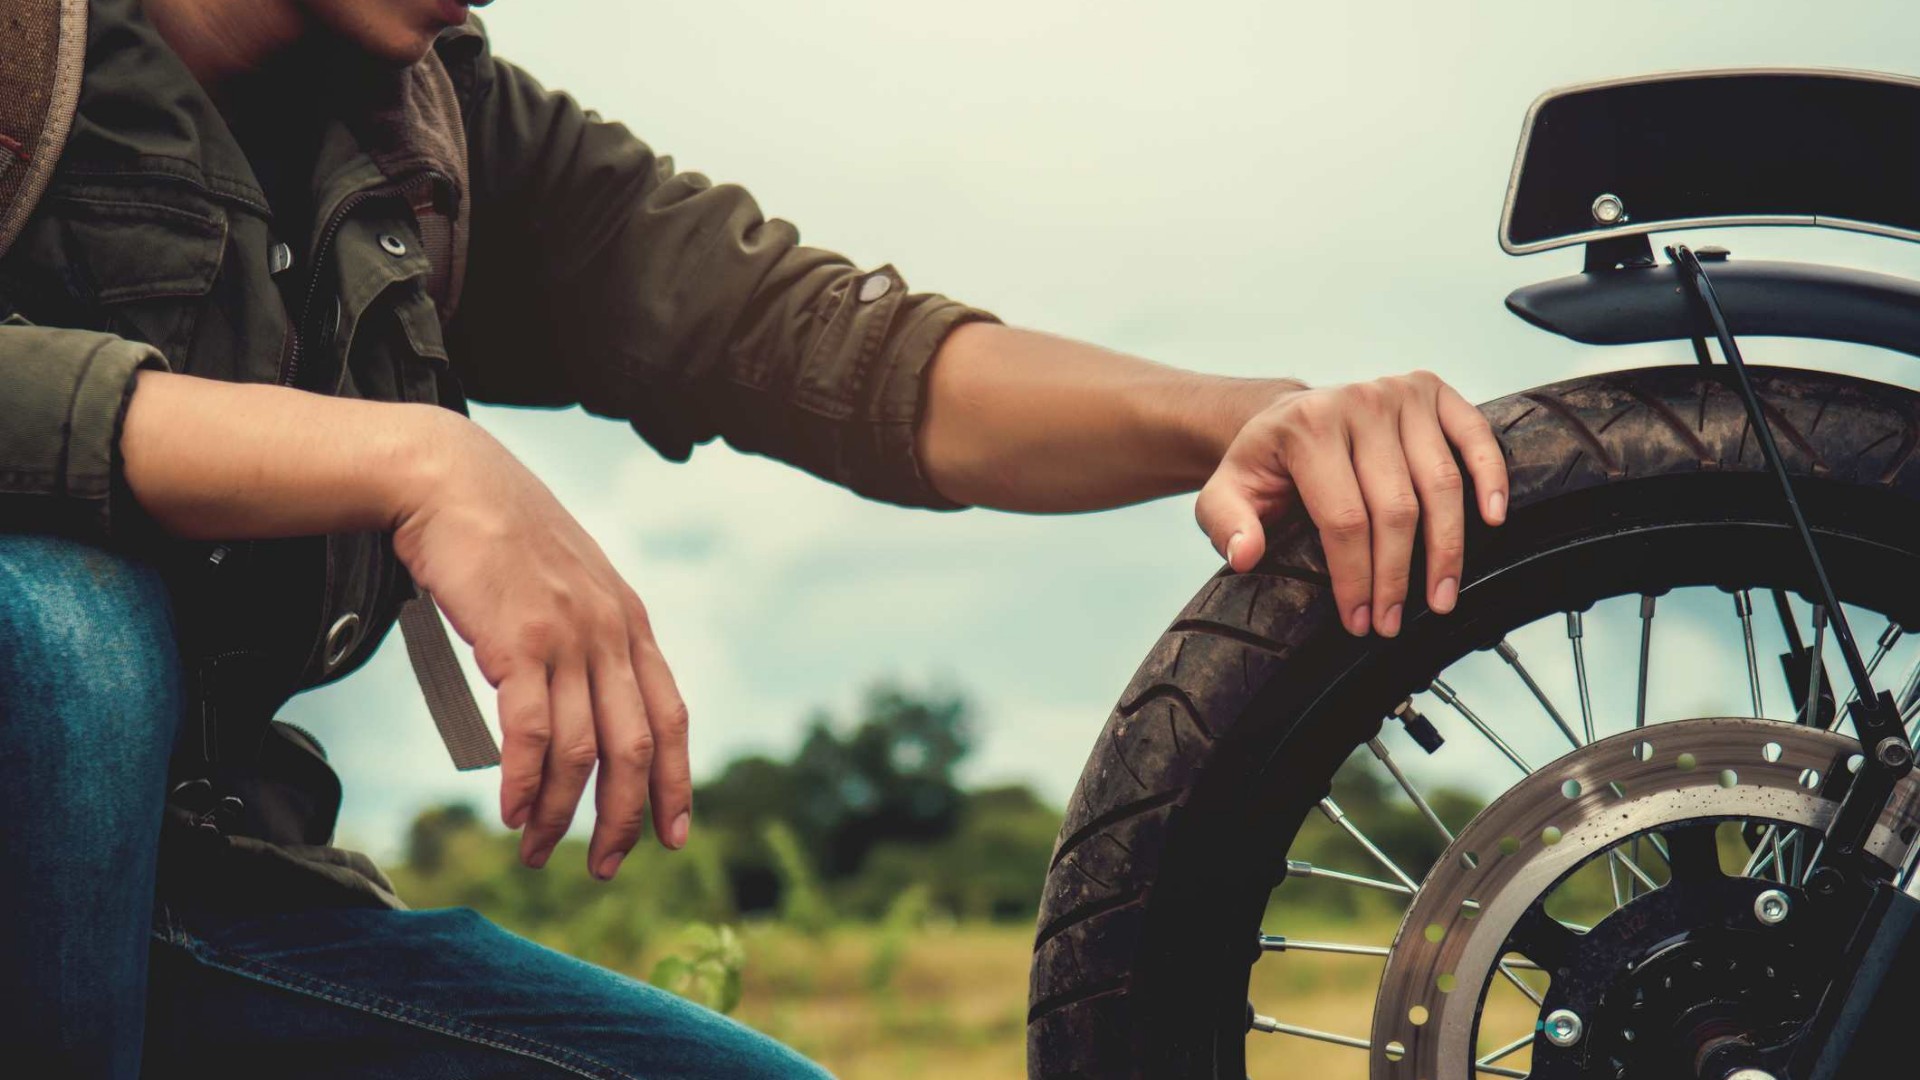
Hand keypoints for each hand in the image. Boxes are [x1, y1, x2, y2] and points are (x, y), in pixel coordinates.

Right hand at [390, 413, 689, 879]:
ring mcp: (569, 637)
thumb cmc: (498, 535)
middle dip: (624, 818)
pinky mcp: (519, 641)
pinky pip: (531, 733)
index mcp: (630, 621)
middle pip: (637, 748)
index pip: (671, 718)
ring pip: (582, 752)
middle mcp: (612, 632)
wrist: (449, 480)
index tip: (672, 835)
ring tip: (538, 850)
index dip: (676, 783)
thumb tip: (570, 707)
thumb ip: (580, 639)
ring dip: (559, 812)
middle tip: (606, 866)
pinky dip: (523, 782)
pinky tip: (511, 811)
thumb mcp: (563, 585)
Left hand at [1194, 371, 1507, 636]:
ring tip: (1440, 598)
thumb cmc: (1265, 464)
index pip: (1343, 518)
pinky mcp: (1433, 391)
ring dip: (1447, 549)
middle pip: (1395, 508)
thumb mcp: (1225, 493)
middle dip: (1397, 576)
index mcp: (1307, 426)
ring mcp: (1400, 393)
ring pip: (1441, 483)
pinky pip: (1475, 435)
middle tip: (1395, 622)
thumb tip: (1244, 555)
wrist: (1288, 417)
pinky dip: (1490, 477)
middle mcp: (1358, 402)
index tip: (1360, 621)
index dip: (1356, 578)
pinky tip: (1493, 519)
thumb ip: (1226, 524)